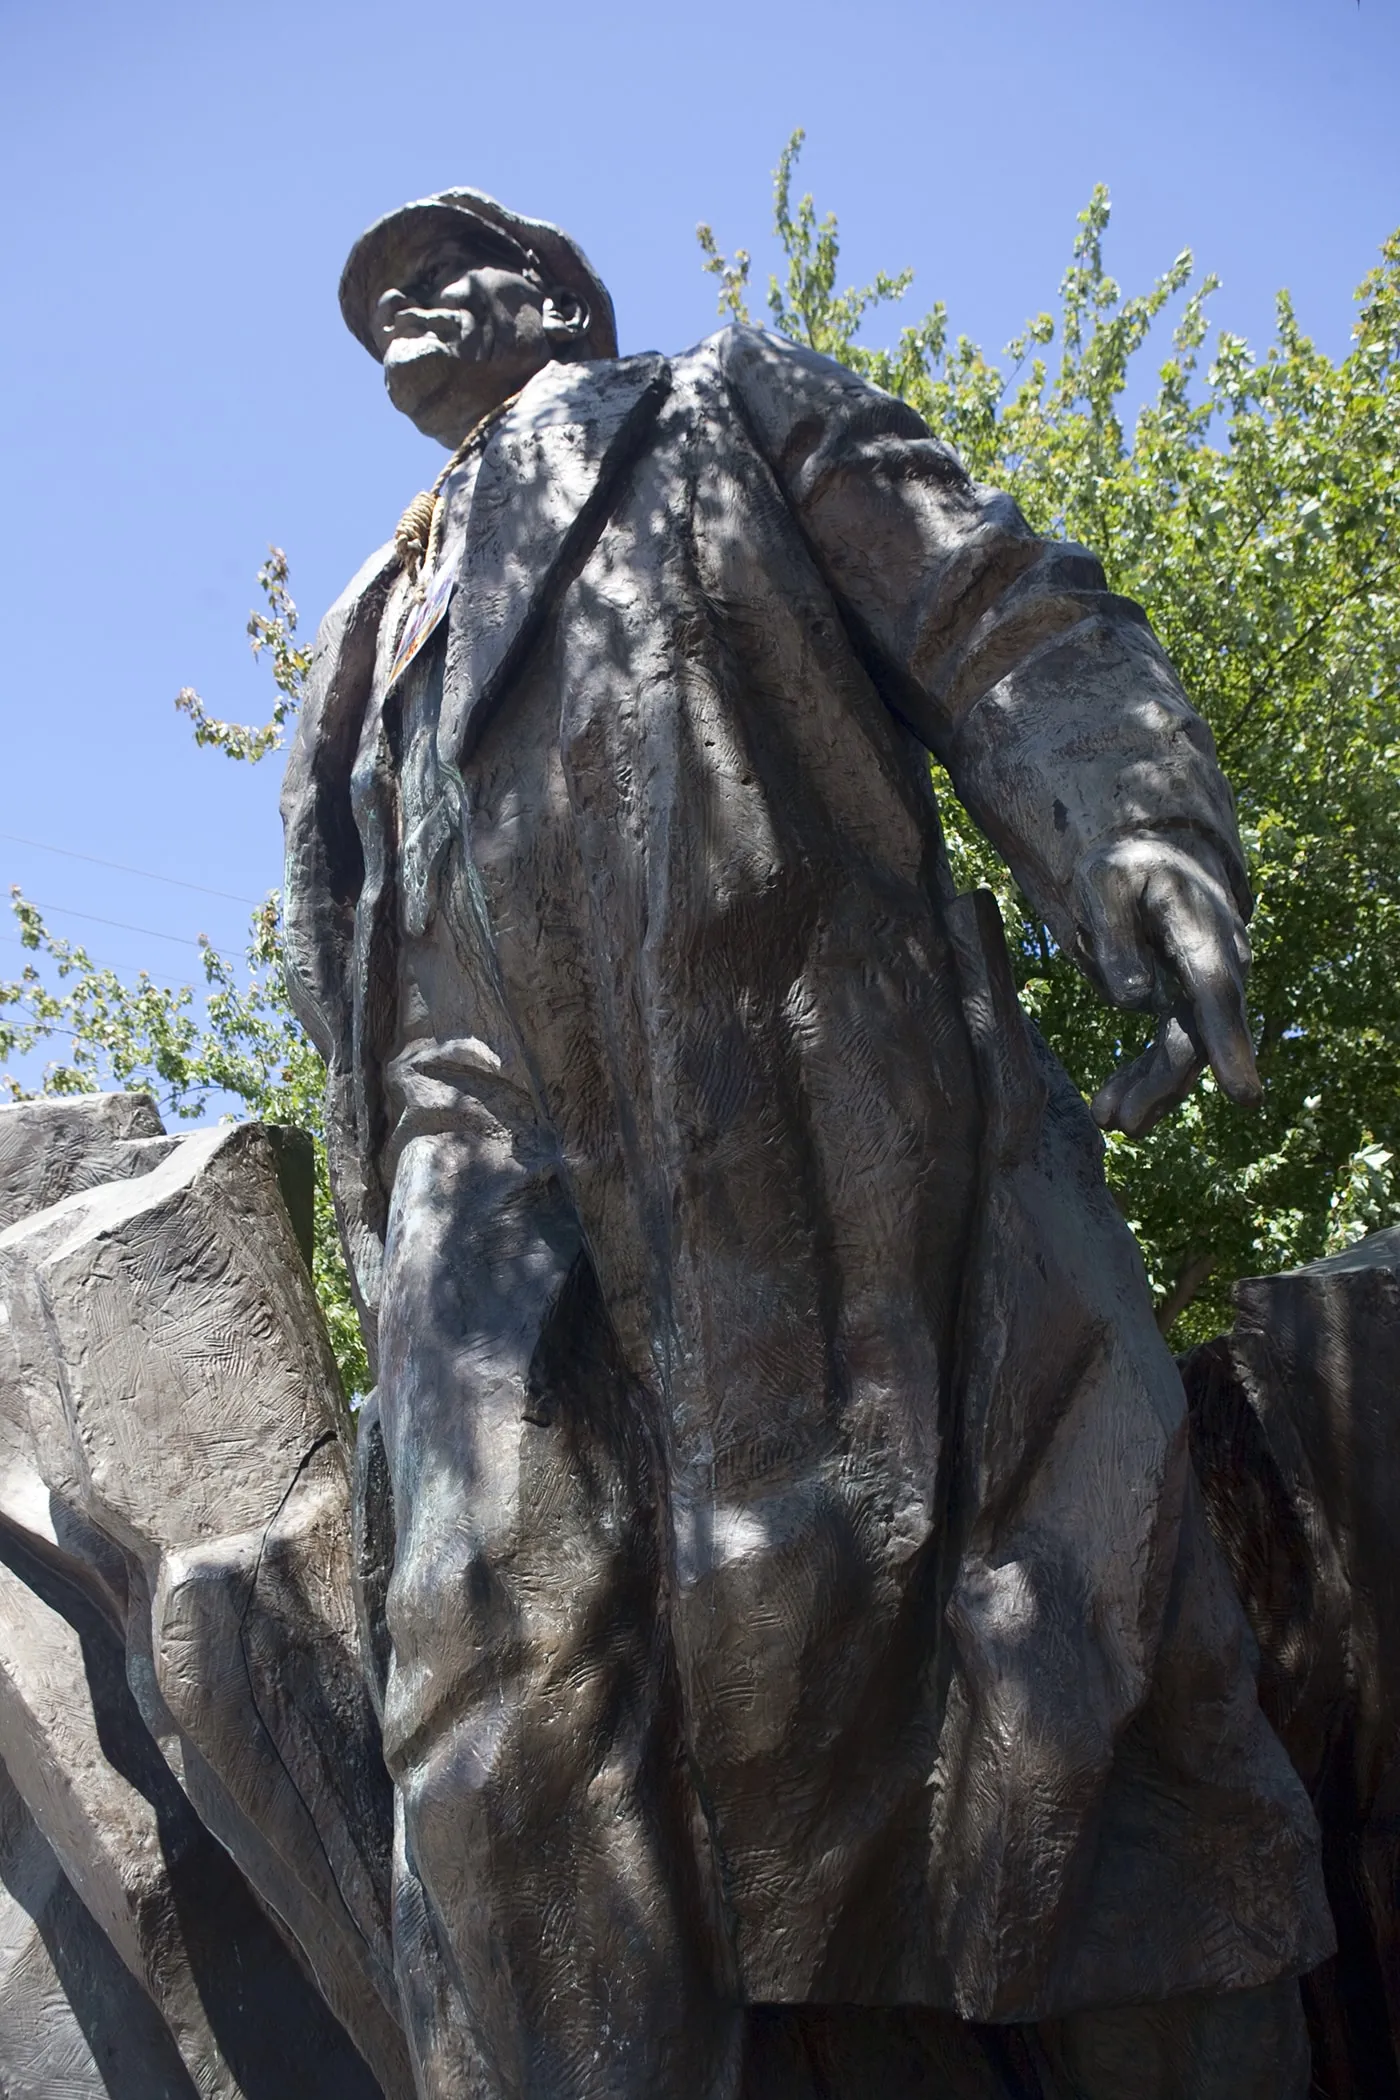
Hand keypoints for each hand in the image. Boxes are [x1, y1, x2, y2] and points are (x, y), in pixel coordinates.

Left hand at [1072, 835, 1260, 1138]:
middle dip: (1164, 1084)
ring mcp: (1205, 987)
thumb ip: (1114, 937)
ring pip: (1185, 1050)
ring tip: (1107, 1120)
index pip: (1217, 992)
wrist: (1153, 856)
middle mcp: (1216, 964)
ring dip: (1151, 1090)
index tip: (1243, 1096)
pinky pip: (1170, 1047)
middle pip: (1198, 1034)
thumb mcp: (1104, 884)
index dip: (1228, 1044)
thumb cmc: (1124, 867)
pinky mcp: (1186, 1002)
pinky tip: (1111, 1108)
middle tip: (1123, 1124)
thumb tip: (1130, 1000)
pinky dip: (1143, 1077)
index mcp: (1200, 930)